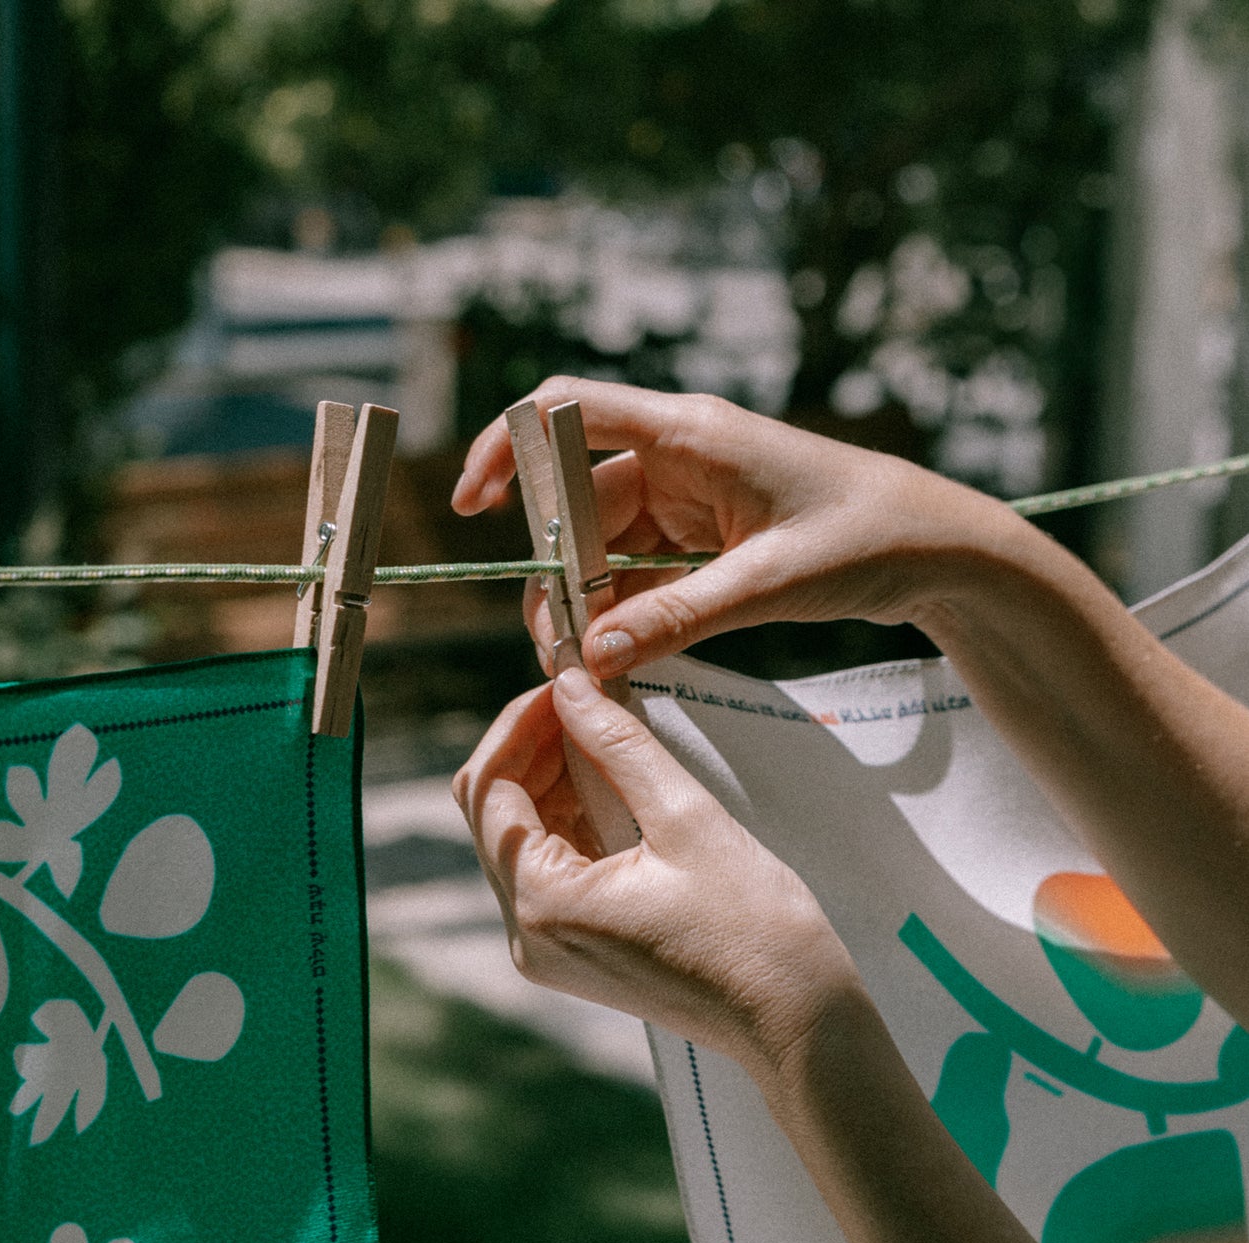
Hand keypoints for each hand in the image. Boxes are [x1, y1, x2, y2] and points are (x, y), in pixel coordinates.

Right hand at [452, 374, 1030, 679]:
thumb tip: (594, 655)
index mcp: (690, 433)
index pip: (567, 413)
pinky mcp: (707, 536)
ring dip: (590, 599)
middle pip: (578, 501)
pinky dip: (627, 610)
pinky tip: (624, 653)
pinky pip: (642, 569)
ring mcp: (692, 497)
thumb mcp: (769, 584)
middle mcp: (681, 455)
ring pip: (606, 544)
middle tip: (554, 643)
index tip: (472, 506)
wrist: (939, 546)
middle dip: (556, 569)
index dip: (506, 449)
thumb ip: (678, 618)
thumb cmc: (868, 537)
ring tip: (589, 660)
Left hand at [453, 665, 860, 1077]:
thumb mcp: (685, 817)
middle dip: (531, 748)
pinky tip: (611, 785)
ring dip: (551, 781)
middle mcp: (527, 935)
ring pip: (519, 840)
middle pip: (494, 815)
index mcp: (543, 904)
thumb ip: (617, 745)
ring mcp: (547, 950)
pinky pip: (549, 871)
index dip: (518, 725)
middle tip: (584, 698)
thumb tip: (569, 684)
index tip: (564, 680)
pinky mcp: (574, 954)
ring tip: (604, 732)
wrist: (794, 1018)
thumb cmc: (754, 926)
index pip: (489, 791)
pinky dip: (570, 821)